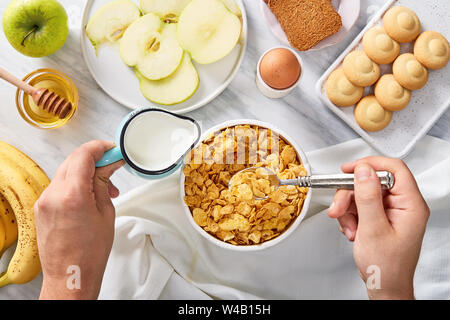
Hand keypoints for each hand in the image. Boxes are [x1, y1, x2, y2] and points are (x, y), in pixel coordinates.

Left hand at [35, 141, 123, 299]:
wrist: (71, 275)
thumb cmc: (90, 252)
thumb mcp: (105, 212)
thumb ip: (103, 183)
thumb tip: (108, 165)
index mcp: (72, 195)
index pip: (83, 155)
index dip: (100, 148)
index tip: (112, 149)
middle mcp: (53, 194)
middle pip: (73, 160)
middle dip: (95, 158)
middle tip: (113, 165)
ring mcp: (44, 200)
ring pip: (66, 171)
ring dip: (86, 172)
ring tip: (104, 187)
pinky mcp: (41, 207)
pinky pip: (59, 185)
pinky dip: (75, 183)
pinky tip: (89, 193)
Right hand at [328, 157, 428, 299]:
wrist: (384, 286)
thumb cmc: (386, 267)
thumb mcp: (372, 229)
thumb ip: (368, 197)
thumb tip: (363, 171)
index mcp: (411, 205)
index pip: (393, 169)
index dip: (370, 165)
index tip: (349, 169)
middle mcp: (402, 205)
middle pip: (371, 182)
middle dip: (350, 195)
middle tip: (339, 208)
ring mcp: (390, 211)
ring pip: (362, 194)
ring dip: (348, 209)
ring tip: (348, 226)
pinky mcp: (379, 217)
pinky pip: (359, 206)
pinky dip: (350, 217)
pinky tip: (352, 230)